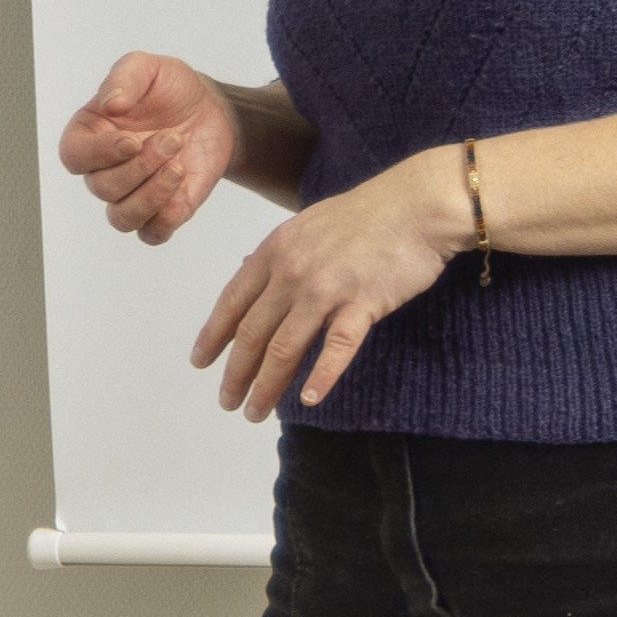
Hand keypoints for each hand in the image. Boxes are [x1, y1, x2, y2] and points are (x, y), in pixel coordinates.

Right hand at [55, 50, 243, 244]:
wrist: (209, 109)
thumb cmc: (170, 88)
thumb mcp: (150, 67)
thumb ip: (126, 76)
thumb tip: (111, 103)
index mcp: (89, 135)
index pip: (74, 156)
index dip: (99, 155)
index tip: (132, 140)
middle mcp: (104, 170)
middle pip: (103, 188)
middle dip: (141, 167)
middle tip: (173, 138)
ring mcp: (131, 195)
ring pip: (122, 219)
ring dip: (152, 196)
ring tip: (179, 167)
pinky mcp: (160, 212)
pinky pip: (151, 234)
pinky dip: (166, 220)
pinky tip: (183, 194)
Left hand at [193, 152, 460, 413]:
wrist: (416, 204)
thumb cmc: (366, 213)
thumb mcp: (306, 225)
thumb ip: (279, 254)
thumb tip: (249, 272)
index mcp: (275, 251)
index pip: (233, 302)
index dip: (213, 336)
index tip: (201, 363)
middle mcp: (293, 273)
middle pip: (253, 333)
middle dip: (235, 373)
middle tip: (227, 401)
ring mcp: (326, 290)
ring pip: (285, 348)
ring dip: (266, 386)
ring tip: (256, 411)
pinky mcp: (362, 304)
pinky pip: (336, 348)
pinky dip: (321, 377)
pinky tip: (309, 400)